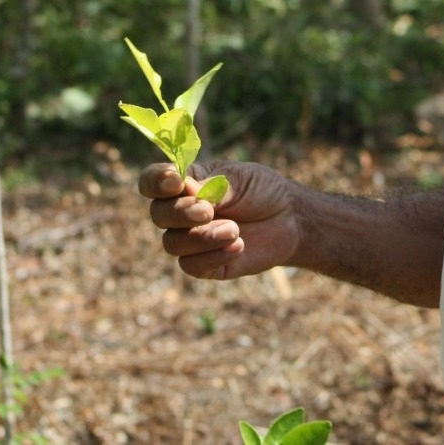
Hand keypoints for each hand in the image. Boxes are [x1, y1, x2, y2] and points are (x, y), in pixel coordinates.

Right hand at [139, 159, 299, 279]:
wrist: (290, 219)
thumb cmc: (263, 191)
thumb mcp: (241, 179)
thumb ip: (212, 185)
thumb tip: (183, 189)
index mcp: (185, 184)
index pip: (153, 182)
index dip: (156, 182)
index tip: (175, 182)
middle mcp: (180, 212)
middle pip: (158, 214)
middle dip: (180, 213)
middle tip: (207, 211)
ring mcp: (191, 239)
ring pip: (172, 243)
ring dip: (202, 237)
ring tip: (235, 230)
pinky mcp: (204, 264)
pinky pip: (191, 265)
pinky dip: (212, 255)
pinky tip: (238, 245)